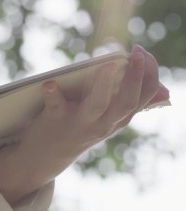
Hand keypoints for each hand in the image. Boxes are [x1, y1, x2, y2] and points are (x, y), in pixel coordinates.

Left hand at [0, 45, 169, 203]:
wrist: (46, 157)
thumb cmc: (80, 129)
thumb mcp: (109, 120)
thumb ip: (131, 102)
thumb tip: (165, 91)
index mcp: (118, 119)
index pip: (144, 97)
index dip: (149, 75)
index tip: (146, 54)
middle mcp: (104, 124)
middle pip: (127, 102)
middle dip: (135, 78)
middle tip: (137, 53)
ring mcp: (80, 123)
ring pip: (96, 105)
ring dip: (102, 85)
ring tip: (108, 65)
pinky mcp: (55, 120)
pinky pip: (55, 107)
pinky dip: (52, 95)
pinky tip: (50, 83)